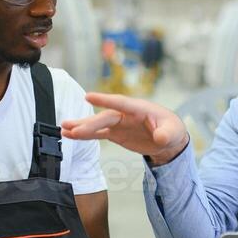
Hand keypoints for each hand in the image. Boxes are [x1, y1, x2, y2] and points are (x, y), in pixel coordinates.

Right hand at [61, 93, 189, 164]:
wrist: (169, 141)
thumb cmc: (172, 130)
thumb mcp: (173, 132)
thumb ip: (166, 134)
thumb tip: (161, 138)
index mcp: (140, 108)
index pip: (120, 103)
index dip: (105, 100)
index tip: (88, 97)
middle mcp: (126, 114)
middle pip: (105, 117)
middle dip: (89, 123)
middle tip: (72, 127)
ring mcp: (119, 124)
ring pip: (98, 124)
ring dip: (81, 127)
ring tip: (63, 129)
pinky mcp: (116, 134)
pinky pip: (98, 134)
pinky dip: (84, 135)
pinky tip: (70, 135)